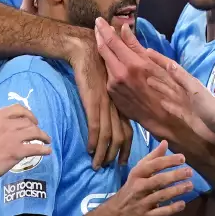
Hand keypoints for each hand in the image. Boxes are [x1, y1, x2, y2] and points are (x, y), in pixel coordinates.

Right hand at [0, 105, 51, 183]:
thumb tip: (6, 123)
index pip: (18, 109)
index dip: (29, 114)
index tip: (33, 120)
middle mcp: (6, 124)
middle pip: (28, 122)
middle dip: (36, 127)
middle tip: (39, 134)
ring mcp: (12, 137)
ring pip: (34, 132)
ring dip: (43, 136)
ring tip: (47, 141)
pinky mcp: (17, 151)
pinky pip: (36, 148)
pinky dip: (44, 149)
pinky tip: (48, 151)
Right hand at [64, 31, 122, 168]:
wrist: (85, 48)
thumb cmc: (97, 63)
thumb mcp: (110, 83)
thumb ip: (113, 99)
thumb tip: (110, 115)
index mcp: (122, 101)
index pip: (129, 129)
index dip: (127, 147)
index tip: (124, 159)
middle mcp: (117, 104)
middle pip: (122, 136)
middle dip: (117, 155)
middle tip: (114, 167)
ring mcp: (106, 104)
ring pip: (108, 136)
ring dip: (103, 153)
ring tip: (98, 165)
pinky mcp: (94, 102)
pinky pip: (95, 127)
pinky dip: (93, 142)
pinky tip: (90, 151)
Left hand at [95, 18, 169, 135]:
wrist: (167, 120)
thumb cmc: (170, 91)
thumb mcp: (158, 64)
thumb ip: (137, 47)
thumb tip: (124, 30)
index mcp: (132, 65)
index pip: (111, 41)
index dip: (104, 29)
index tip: (98, 20)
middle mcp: (119, 75)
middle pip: (103, 51)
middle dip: (99, 36)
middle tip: (97, 26)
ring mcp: (114, 87)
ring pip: (106, 64)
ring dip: (105, 52)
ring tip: (107, 42)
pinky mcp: (113, 96)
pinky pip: (109, 77)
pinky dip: (110, 66)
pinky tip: (113, 62)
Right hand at [105, 140, 192, 215]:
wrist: (117, 213)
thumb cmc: (132, 188)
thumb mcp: (138, 172)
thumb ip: (153, 158)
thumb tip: (165, 142)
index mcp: (137, 174)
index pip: (154, 165)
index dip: (169, 161)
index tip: (183, 158)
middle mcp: (139, 188)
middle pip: (158, 180)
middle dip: (175, 175)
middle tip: (190, 172)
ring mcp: (142, 203)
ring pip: (161, 195)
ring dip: (177, 190)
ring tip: (190, 185)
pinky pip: (161, 212)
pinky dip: (172, 208)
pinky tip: (183, 204)